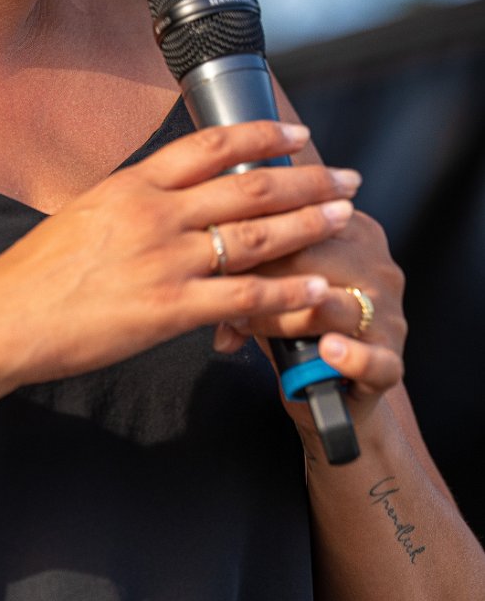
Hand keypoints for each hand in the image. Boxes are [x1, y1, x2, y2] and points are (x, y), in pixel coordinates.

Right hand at [0, 120, 366, 390]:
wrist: (1, 319)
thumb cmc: (34, 275)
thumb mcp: (83, 215)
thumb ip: (132, 204)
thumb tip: (167, 195)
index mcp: (132, 184)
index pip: (211, 145)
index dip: (262, 135)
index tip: (297, 133)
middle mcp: (153, 213)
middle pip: (246, 186)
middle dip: (305, 179)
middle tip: (346, 177)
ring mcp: (163, 260)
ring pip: (254, 235)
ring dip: (307, 225)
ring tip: (344, 218)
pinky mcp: (167, 310)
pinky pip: (241, 297)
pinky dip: (285, 293)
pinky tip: (316, 289)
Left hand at [212, 206, 406, 435]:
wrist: (332, 384)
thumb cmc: (298, 321)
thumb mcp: (275, 281)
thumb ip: (249, 263)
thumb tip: (209, 260)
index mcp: (356, 233)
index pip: (305, 216)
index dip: (256, 229)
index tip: (217, 238)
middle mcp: (378, 268)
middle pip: (316, 257)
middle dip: (262, 274)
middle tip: (222, 292)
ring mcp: (389, 315)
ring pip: (335, 307)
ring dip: (283, 317)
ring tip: (248, 324)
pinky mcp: (391, 362)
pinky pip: (374, 360)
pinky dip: (350, 356)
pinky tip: (328, 351)